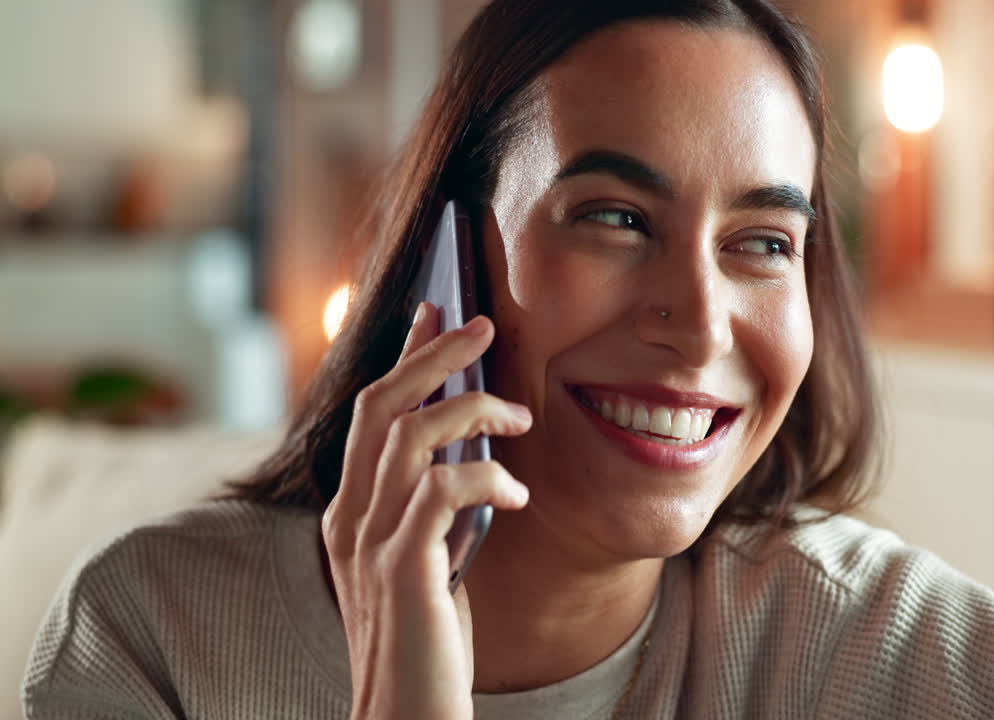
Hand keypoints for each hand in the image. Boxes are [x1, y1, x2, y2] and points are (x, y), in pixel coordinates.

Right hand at [322, 302, 531, 719]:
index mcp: (352, 512)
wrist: (405, 714)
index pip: (371, 413)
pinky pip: (443, 490)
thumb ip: (431, 509)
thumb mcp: (424, 560)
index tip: (436, 313)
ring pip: (411, 436)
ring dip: (473, 412)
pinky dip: (488, 477)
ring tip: (519, 417)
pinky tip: (519, 494)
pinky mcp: (404, 568)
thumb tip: (468, 456)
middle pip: (382, 405)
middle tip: (483, 325)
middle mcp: (351, 518)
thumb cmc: (425, 641)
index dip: (404, 357)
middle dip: (434, 354)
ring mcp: (372, 542)